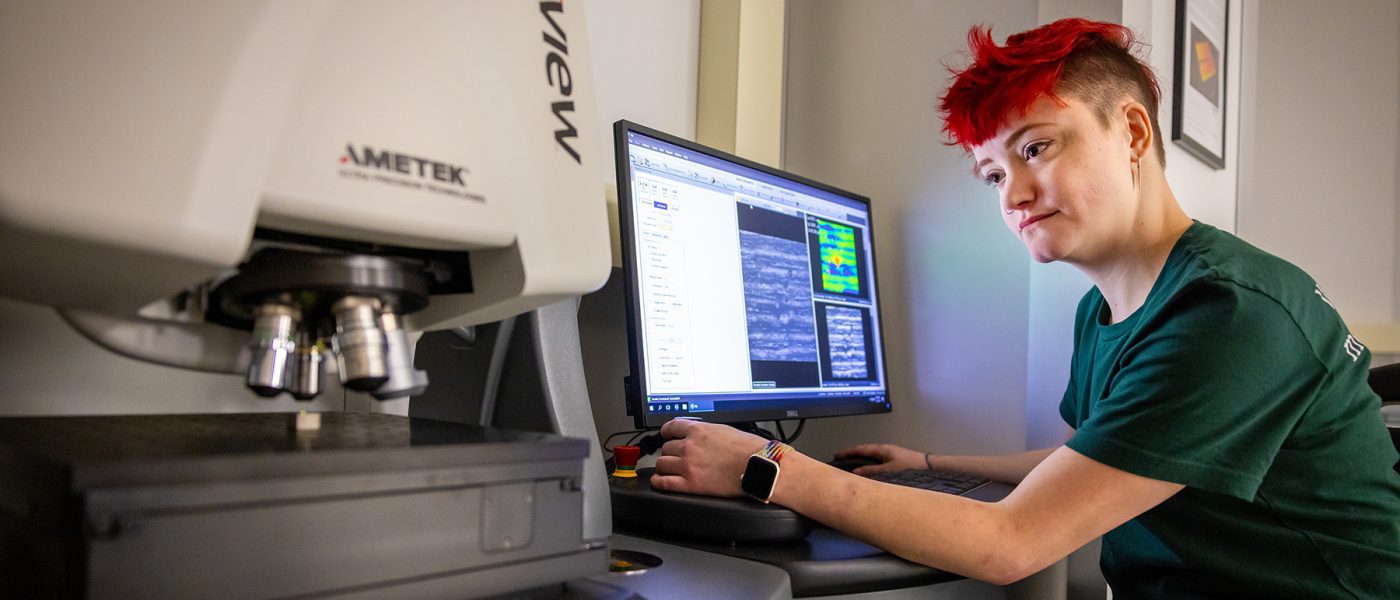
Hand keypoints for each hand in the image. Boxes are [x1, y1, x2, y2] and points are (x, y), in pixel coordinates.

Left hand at [650, 420, 768, 496]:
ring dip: (664, 466)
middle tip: (675, 456)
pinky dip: (658, 482)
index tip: (665, 434)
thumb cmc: (748, 449)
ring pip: (662, 464)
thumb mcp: (724, 430)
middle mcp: (689, 447)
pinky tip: (659, 481)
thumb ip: (706, 432)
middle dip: (670, 452)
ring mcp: (688, 466)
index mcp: (698, 431)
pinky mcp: (691, 484)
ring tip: (669, 469)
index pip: (671, 427)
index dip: (666, 432)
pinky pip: (664, 483)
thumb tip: (698, 436)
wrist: (757, 466)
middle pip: (666, 448)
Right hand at [833, 443, 926, 474]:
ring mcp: (890, 454)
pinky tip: (868, 469)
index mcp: (882, 449)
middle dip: (851, 454)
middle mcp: (885, 449)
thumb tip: (856, 471)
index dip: (847, 452)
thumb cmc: (911, 467)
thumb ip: (872, 471)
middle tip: (840, 458)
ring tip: (851, 464)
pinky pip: (877, 459)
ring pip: (871, 455)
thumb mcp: (889, 471)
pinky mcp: (895, 460)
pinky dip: (868, 462)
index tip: (836, 455)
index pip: (860, 449)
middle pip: (864, 450)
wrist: (929, 466)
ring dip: (860, 458)